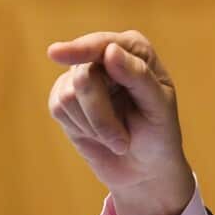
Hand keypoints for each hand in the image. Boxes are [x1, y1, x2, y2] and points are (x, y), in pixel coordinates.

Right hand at [47, 30, 195, 214]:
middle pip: (84, 75)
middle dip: (100, 114)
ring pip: (68, 94)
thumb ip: (137, 76)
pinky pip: (58, 108)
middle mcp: (105, 56)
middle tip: (122, 142)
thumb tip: (110, 51)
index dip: (80, 49)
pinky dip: (80, 128)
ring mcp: (83, 76)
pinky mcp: (64, 98)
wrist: (144, 169)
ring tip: (118, 139)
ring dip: (94, 126)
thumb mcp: (158, 107)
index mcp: (135, 50)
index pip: (103, 44)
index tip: (55, 54)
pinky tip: (99, 136)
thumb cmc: (159, 134)